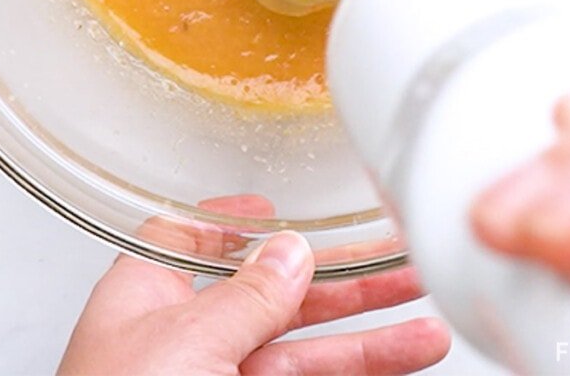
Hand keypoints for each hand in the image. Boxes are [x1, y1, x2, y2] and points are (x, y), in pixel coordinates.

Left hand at [58, 196, 449, 374]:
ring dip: (366, 337)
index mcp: (145, 297)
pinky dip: (355, 373)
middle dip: (338, 280)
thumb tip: (289, 251)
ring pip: (302, 351)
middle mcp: (182, 340)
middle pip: (270, 294)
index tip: (277, 210)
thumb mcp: (187, 342)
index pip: (188, 240)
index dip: (234, 224)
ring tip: (424, 327)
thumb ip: (246, 297)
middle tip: (394, 263)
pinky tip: (395, 363)